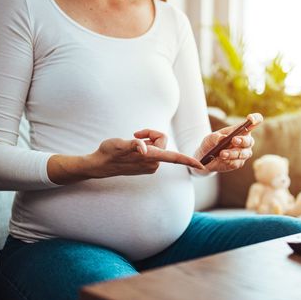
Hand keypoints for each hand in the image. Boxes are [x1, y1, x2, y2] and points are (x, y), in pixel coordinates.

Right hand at [88, 131, 203, 177]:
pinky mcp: (147, 164)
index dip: (188, 160)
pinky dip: (145, 145)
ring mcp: (151, 165)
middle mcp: (153, 163)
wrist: (99, 164)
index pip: (174, 158)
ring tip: (133, 142)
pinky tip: (133, 148)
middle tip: (136, 134)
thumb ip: (133, 145)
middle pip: (163, 141)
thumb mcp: (118, 144)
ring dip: (146, 140)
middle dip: (151, 134)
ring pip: (157, 145)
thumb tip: (143, 149)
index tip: (201, 165)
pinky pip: (153, 149)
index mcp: (150, 158)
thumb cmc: (108, 153)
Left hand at [194, 113, 262, 172]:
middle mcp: (245, 141)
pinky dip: (229, 161)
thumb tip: (223, 138)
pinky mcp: (238, 163)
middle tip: (234, 140)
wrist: (205, 159)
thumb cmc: (211, 144)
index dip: (255, 119)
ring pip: (243, 153)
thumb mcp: (210, 138)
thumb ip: (216, 137)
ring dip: (233, 153)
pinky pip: (237, 162)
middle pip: (249, 141)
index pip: (253, 122)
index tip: (251, 119)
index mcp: (241, 130)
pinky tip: (223, 159)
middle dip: (242, 140)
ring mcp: (243, 153)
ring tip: (222, 153)